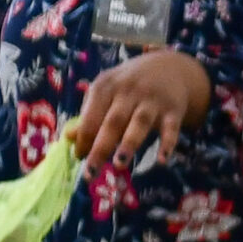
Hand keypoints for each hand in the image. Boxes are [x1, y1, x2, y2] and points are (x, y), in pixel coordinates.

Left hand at [70, 49, 211, 170]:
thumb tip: (69, 138)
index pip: (91, 116)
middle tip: (91, 174)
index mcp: (106, 87)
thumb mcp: (106, 92)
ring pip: (139, 123)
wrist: (168, 67)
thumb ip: (89, 114)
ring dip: (129, 144)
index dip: (83, 139)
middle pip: (112, 122)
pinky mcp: (173, 110)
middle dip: (100, 148)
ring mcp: (152, 100)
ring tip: (119, 164)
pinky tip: (161, 161)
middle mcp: (128, 91)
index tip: (79, 158)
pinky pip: (170, 129)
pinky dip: (167, 144)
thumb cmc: (129, 85)